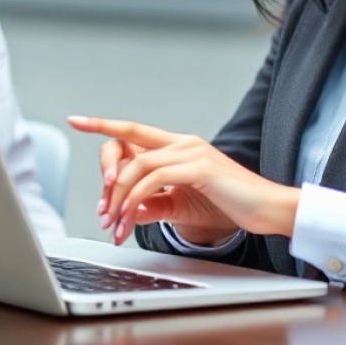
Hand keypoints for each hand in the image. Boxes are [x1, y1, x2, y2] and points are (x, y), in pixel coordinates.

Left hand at [67, 116, 299, 246]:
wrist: (268, 210)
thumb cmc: (232, 206)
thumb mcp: (185, 205)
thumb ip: (156, 204)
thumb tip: (130, 209)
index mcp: (180, 147)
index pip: (135, 131)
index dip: (104, 124)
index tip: (77, 120)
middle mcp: (183, 143)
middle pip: (128, 142)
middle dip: (107, 175)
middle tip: (101, 211)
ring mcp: (192, 152)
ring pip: (137, 165)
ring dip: (119, 198)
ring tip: (114, 225)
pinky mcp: (199, 167)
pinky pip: (154, 179)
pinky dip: (136, 199)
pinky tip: (132, 218)